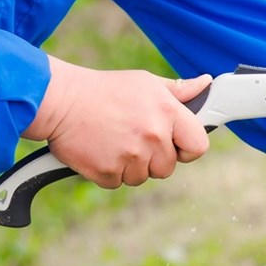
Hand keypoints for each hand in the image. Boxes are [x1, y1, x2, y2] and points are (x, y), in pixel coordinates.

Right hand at [25, 59, 211, 188]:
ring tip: (112, 139)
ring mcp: (131, 156)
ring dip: (129, 165)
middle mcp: (152, 136)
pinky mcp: (108, 172)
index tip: (174, 143)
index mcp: (167, 112)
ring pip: (142, 177)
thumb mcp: (144, 82)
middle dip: (153, 157)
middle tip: (131, 135)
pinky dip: (109, 171)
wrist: (60, 101)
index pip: (198, 146)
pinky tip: (100, 149)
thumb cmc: (103, 90)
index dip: (187, 148)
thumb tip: (205, 84)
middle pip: (168, 167)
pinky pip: (118, 182)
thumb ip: (178, 91)